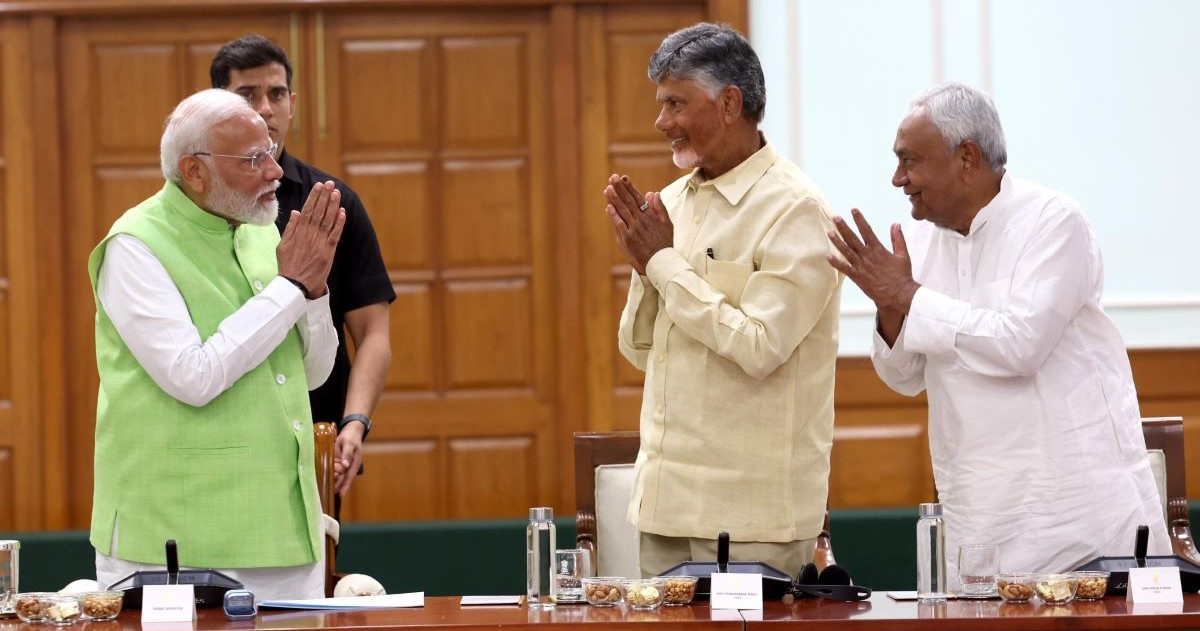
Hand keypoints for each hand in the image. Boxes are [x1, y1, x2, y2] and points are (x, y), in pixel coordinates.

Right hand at [277, 181, 345, 297]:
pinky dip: (339, 223)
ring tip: (336, 193)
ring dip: (333, 206)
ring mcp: (320, 243)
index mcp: (298, 233)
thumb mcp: (283, 245)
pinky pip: (335, 235)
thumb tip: (297, 211)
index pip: (308, 210)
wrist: (295, 285)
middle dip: (325, 197)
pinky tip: (342, 212)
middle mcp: (310, 236)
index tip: (319, 186)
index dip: (314, 197)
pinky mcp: (328, 252)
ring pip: (328, 221)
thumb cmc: (288, 265)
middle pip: (319, 212)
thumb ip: (290, 228)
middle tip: (330, 184)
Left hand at [332, 422, 364, 496]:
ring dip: (333, 482)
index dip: (346, 485)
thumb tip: (346, 465)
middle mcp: (349, 466)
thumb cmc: (351, 437)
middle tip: (329, 494)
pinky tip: (324, 480)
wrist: (350, 431)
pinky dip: (330, 475)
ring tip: (325, 491)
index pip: (350, 476)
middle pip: (343, 478)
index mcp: (354, 462)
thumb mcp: (349, 443)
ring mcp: (343, 465)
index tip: (341, 494)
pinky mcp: (338, 462)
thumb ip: (347, 454)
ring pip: (338, 476)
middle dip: (337, 486)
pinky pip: (333, 470)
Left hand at [603, 174, 671, 274]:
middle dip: (620, 188)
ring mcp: (633, 229)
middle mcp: (641, 221)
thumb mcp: (667, 224)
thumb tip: (653, 193)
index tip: (624, 178)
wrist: (661, 261)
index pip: (638, 198)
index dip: (630, 187)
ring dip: (614, 199)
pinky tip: (608, 206)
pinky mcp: (627, 239)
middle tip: (613, 177)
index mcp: (650, 216)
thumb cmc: (664, 243)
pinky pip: (619, 225)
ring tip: (608, 188)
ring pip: (622, 211)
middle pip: (628, 201)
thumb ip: (660, 208)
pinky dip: (613, 215)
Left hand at [826, 208, 919, 312]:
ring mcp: (861, 267)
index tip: (853, 210)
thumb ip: (898, 238)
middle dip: (843, 227)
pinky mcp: (857, 277)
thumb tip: (896, 224)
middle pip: (853, 238)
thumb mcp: (903, 255)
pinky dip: (836, 263)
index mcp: (878, 249)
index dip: (859, 220)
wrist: (899, 294)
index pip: (867, 230)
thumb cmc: (902, 275)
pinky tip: (828, 256)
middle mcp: (868, 256)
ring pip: (846, 251)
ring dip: (837, 241)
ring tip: (829, 232)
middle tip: (835, 217)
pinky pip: (845, 269)